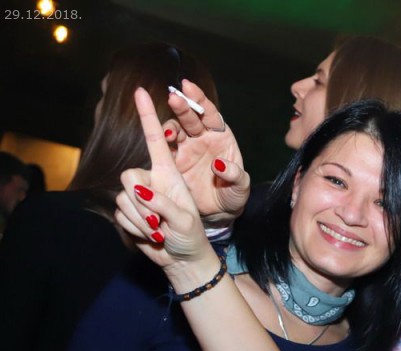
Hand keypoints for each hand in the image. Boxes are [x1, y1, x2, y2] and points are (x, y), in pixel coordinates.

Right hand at [114, 87, 217, 291]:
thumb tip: (140, 190)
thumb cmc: (191, 236)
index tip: (141, 90)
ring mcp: (139, 195)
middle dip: (140, 200)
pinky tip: (152, 236)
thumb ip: (163, 203)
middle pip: (128, 175)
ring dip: (140, 220)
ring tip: (161, 231)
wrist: (182, 258)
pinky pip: (120, 213)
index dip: (148, 116)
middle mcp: (152, 179)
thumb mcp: (185, 219)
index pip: (156, 138)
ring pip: (123, 198)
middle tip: (158, 222)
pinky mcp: (129, 210)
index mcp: (170, 172)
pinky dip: (135, 229)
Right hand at [163, 79, 249, 224]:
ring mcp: (185, 149)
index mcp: (221, 137)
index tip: (188, 87)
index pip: (210, 114)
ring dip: (170, 126)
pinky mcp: (173, 162)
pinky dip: (161, 143)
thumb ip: (235, 175)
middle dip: (182, 107)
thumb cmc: (233, 195)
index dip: (200, 99)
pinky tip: (160, 141)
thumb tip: (220, 165)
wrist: (219, 213)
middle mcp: (201, 138)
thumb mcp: (240, 187)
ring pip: (175, 131)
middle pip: (190, 118)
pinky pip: (164, 149)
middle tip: (173, 99)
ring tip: (168, 131)